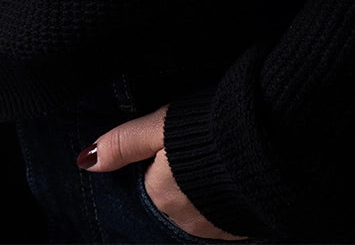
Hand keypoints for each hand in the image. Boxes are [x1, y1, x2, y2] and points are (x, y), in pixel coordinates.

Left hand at [76, 104, 247, 240]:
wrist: (269, 144)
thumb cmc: (205, 130)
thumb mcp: (156, 126)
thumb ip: (122, 144)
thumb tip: (85, 161)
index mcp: (160, 196)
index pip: (145, 182)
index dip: (154, 161)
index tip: (166, 144)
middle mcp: (184, 220)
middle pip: (171, 198)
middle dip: (177, 178)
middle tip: (192, 147)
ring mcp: (216, 228)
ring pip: (196, 208)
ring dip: (199, 190)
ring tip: (212, 159)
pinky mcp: (243, 227)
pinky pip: (222, 215)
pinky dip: (221, 199)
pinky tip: (231, 176)